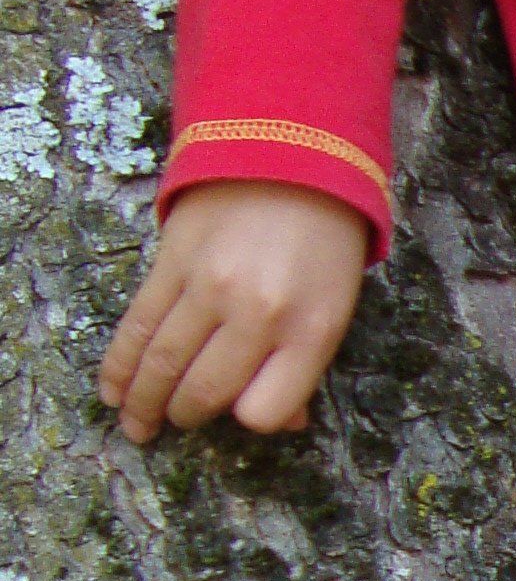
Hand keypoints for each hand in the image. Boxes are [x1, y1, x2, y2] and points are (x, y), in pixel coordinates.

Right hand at [98, 180, 368, 443]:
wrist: (290, 154)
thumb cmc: (324, 239)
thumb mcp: (336, 305)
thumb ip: (307, 364)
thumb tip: (283, 423)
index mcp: (311, 329)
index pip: (265, 409)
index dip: (247, 420)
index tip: (235, 415)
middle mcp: (259, 313)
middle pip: (207, 391)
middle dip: (186, 416)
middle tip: (176, 425)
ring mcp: (210, 286)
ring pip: (164, 362)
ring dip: (143, 401)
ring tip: (136, 426)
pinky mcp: (171, 260)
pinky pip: (138, 324)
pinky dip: (121, 364)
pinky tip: (113, 390)